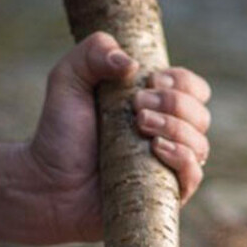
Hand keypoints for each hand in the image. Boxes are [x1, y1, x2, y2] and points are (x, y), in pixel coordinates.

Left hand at [28, 31, 212, 242]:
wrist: (46, 183)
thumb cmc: (59, 133)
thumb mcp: (68, 79)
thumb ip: (94, 52)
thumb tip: (133, 64)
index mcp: (155, 105)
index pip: (192, 88)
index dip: (180, 81)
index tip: (150, 80)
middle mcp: (168, 135)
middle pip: (200, 113)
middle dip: (174, 103)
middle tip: (136, 105)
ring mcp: (168, 166)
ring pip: (200, 143)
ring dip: (175, 127)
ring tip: (140, 125)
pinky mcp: (165, 195)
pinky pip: (194, 175)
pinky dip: (182, 156)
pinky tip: (156, 148)